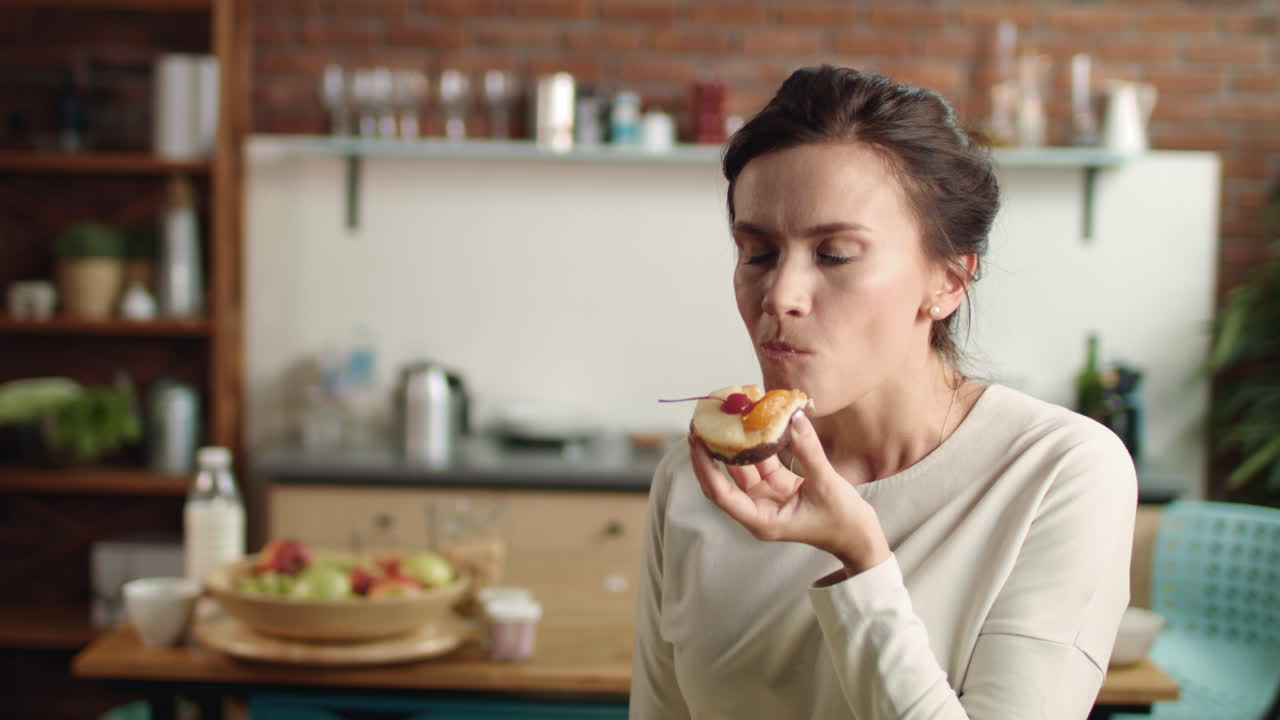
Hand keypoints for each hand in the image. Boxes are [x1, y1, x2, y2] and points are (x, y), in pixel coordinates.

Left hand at [689, 411, 890, 573]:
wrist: (860, 538)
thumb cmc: (843, 523)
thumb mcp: (826, 485)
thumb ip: (808, 452)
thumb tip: (794, 417)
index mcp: (761, 520)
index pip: (721, 493)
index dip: (705, 467)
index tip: (697, 440)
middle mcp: (758, 509)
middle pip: (724, 479)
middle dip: (711, 452)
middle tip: (701, 422)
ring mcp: (768, 497)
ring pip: (743, 467)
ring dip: (735, 444)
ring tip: (725, 415)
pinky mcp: (779, 487)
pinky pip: (762, 462)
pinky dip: (759, 444)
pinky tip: (755, 422)